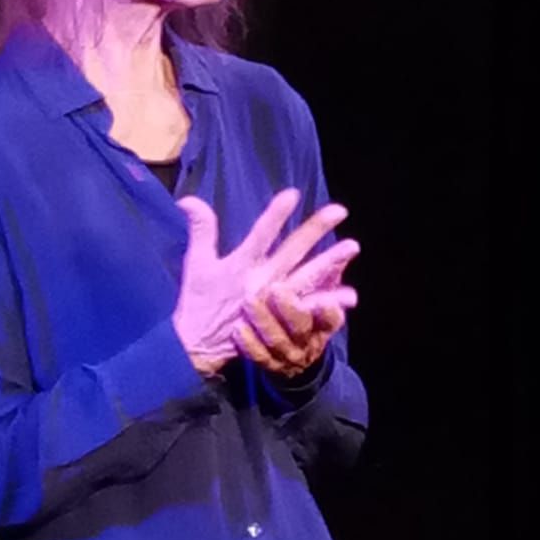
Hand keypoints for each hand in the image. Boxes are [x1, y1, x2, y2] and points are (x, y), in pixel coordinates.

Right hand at [172, 189, 351, 374]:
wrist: (199, 346)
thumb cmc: (197, 302)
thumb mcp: (196, 264)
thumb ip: (200, 230)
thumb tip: (187, 200)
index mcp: (241, 266)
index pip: (260, 235)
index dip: (276, 215)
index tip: (293, 194)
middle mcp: (261, 282)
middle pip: (292, 252)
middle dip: (315, 230)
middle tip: (340, 210)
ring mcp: (274, 302)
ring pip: (307, 278)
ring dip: (331, 262)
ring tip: (352, 247)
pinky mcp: (281, 319)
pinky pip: (310, 309)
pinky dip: (329, 301)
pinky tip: (350, 295)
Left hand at [233, 282, 351, 377]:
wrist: (295, 357)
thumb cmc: (306, 314)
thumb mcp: (321, 294)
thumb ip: (331, 272)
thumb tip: (351, 246)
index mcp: (325, 324)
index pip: (332, 318)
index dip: (329, 310)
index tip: (324, 299)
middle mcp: (309, 341)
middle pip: (301, 326)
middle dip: (290, 309)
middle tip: (276, 288)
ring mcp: (288, 355)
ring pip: (277, 340)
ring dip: (264, 321)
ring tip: (249, 300)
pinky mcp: (269, 365)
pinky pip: (258, 356)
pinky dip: (248, 343)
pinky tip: (237, 328)